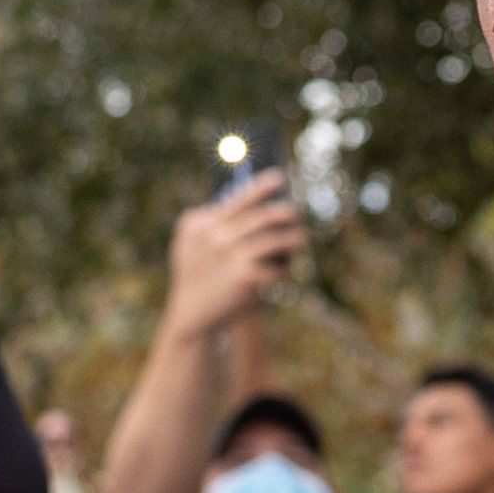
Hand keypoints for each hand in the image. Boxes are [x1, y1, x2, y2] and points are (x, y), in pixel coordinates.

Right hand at [160, 173, 305, 343]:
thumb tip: (248, 199)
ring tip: (302, 238)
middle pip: (260, 216)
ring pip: (273, 240)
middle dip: (285, 211)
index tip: (280, 177)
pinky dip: (284, 269)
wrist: (191, 315)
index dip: (261, 187)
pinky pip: (274, 268)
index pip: (236, 200)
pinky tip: (288, 270)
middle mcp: (214, 235)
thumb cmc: (196, 274)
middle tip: (296, 212)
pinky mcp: (242, 278)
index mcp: (200, 223)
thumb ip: (211, 221)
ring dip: (293, 238)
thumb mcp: (191, 243)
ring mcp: (229, 256)